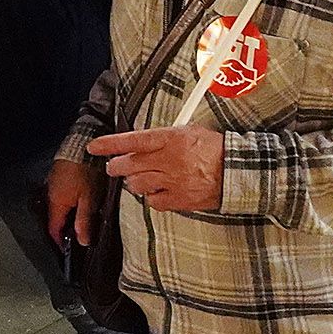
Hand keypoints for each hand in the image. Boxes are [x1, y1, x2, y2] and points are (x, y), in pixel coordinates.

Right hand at [46, 158, 101, 245]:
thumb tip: (82, 241)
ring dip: (68, 216)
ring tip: (81, 221)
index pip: (53, 229)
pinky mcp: (58, 175)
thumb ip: (84, 221)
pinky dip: (68, 203)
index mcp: (56, 203)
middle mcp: (50, 194)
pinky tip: (79, 203)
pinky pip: (61, 195)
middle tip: (78, 237)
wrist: (83, 143)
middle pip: (55, 219)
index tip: (68, 250)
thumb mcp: (89, 199)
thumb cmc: (86, 171)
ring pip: (58, 207)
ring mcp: (53, 183)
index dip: (60, 242)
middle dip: (65, 229)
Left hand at [85, 126, 224, 213]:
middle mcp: (169, 160)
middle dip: (115, 167)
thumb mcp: (191, 132)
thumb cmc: (217, 149)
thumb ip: (166, 137)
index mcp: (171, 139)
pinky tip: (159, 191)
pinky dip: (152, 197)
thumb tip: (145, 141)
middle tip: (113, 167)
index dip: (110, 144)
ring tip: (140, 178)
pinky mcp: (179, 200)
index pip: (132, 140)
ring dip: (134, 182)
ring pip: (137, 185)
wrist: (238, 171)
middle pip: (129, 165)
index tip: (94, 147)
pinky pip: (154, 202)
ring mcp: (173, 181)